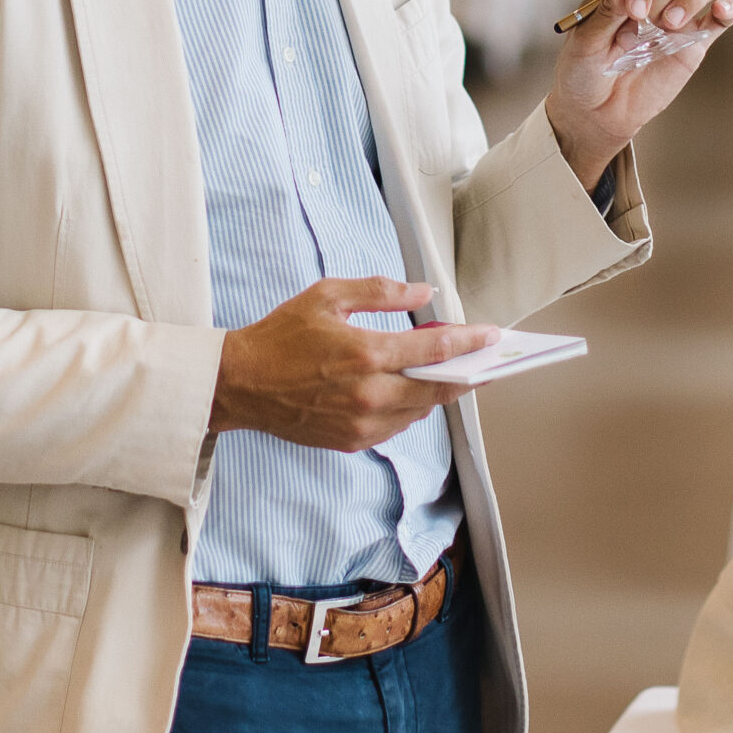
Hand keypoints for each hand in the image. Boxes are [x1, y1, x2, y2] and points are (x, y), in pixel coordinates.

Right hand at [211, 278, 497, 451]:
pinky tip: (407, 392)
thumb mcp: (327, 296)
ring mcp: (362, 422)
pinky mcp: (352, 440)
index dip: (469, 342)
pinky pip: (397, 426)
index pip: (435, 350)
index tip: (491, 337)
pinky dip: (409, 409)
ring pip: (420, 411)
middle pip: (437, 388)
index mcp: (366, 353)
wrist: (241, 384)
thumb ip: (380, 292)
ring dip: (435, 393)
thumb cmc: (280, 337)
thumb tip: (422, 293)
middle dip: (465, 374)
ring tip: (444, 374)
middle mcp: (369, 394)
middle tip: (482, 362)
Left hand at [546, 0, 732, 186]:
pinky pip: (720, 19)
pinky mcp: (693, 45)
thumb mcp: (585, 39)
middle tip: (641, 21)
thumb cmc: (583, 74)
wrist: (596, 115)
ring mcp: (675, 20)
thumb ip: (606, 5)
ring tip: (670, 25)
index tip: (631, 7)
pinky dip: (728, 8)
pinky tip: (721, 10)